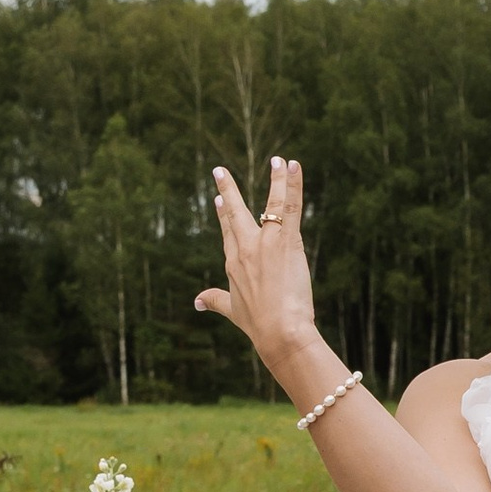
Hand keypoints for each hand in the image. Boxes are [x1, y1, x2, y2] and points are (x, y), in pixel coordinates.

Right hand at [197, 158, 318, 371]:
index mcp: (233, 263)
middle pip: (236, 213)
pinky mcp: (286, 241)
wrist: (278, 331)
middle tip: (220, 171)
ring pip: (270, 203)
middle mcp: (245, 248)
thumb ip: (214, 300)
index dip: (223, 215)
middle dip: (228, 189)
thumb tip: (197, 301)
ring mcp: (265, 242)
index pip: (228, 232)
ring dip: (275, 179)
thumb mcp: (233, 310)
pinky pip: (290, 206)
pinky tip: (294, 167)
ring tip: (278, 160)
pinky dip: (293, 184)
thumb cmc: (259, 325)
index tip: (220, 200)